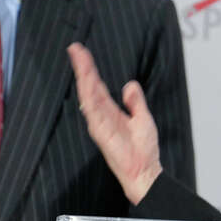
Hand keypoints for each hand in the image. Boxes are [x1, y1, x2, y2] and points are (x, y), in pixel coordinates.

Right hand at [67, 42, 161, 204]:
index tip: (81, 52)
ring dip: (84, 78)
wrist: (144, 171)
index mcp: (111, 111)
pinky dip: (89, 97)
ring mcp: (100, 123)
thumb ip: (135, 101)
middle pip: (89, 87)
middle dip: (83, 67)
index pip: (98, 85)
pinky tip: (87, 83)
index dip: (89, 69)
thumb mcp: (143, 118)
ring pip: (88, 96)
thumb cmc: (143, 150)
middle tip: (75, 49)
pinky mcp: (102, 133)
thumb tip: (129, 85)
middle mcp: (102, 116)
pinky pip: (94, 112)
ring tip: (80, 60)